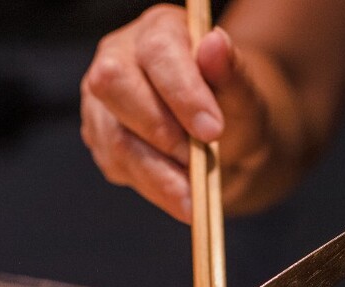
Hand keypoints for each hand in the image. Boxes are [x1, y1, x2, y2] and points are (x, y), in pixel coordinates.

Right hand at [80, 4, 273, 221]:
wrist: (224, 142)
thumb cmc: (232, 109)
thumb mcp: (245, 95)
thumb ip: (232, 73)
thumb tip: (215, 44)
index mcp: (159, 31)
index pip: (158, 51)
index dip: (182, 92)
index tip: (213, 131)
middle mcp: (119, 57)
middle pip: (115, 85)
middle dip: (160, 132)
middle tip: (199, 164)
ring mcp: (101, 99)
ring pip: (114, 136)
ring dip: (157, 173)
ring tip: (193, 198)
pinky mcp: (99, 137)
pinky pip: (117, 165)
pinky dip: (153, 187)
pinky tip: (179, 196)